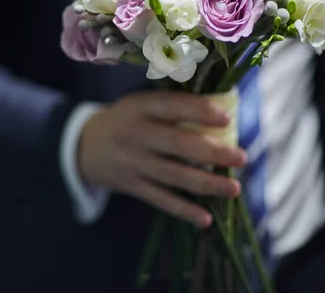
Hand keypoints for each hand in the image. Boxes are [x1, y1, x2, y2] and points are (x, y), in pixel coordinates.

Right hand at [78, 91, 245, 227]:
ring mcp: (133, 163)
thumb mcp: (139, 104)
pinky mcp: (132, 186)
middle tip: (241, 157)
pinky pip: (161, 200)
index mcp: (139, 108)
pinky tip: (205, 219)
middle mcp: (136, 135)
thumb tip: (221, 109)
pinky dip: (183, 211)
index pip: (170, 106)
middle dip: (212, 153)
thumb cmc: (125, 120)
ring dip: (206, 184)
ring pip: (174, 176)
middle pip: (177, 144)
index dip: (198, 111)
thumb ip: (171, 106)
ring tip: (234, 188)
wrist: (83, 146)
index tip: (226, 119)